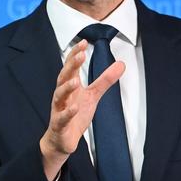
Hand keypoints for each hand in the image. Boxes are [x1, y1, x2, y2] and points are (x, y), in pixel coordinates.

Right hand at [39, 39, 124, 180]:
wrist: (62, 138)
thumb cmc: (75, 113)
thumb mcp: (93, 95)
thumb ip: (105, 80)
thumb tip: (121, 64)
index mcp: (70, 85)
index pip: (70, 66)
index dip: (75, 54)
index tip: (83, 42)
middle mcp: (62, 94)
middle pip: (64, 76)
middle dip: (71, 65)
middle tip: (80, 54)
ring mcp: (59, 109)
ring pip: (59, 95)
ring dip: (66, 87)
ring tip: (75, 82)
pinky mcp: (60, 124)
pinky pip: (62, 118)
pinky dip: (67, 113)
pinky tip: (74, 108)